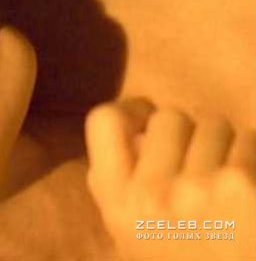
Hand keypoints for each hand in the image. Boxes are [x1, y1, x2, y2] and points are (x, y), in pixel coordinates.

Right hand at [85, 99, 255, 260]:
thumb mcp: (129, 232)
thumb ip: (120, 182)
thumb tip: (141, 128)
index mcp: (116, 202)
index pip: (103, 120)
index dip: (130, 111)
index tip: (147, 123)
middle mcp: (149, 192)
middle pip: (168, 117)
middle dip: (188, 132)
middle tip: (201, 163)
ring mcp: (196, 188)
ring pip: (214, 123)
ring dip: (226, 143)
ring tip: (230, 181)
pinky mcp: (240, 184)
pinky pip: (249, 140)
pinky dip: (254, 157)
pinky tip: (250, 189)